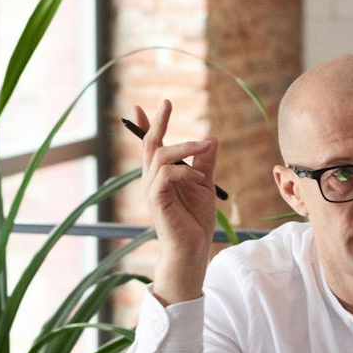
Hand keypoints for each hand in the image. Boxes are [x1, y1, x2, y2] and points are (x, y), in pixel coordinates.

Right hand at [137, 99, 220, 304]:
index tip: (141, 107)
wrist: (193, 249)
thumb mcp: (205, 186)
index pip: (149, 147)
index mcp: (161, 176)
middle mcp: (152, 180)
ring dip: (184, 147)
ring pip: (160, 156)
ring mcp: (152, 190)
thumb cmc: (196, 221)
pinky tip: (200, 178)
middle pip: (149, 145)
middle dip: (157, 122)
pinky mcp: (157, 200)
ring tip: (204, 146)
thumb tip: (212, 139)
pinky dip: (184, 171)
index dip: (144, 126)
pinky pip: (166, 175)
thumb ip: (206, 163)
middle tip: (166, 103)